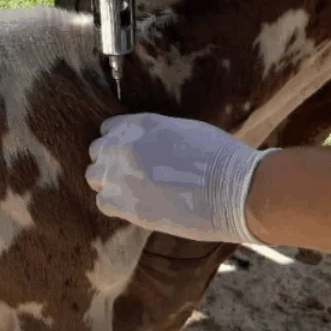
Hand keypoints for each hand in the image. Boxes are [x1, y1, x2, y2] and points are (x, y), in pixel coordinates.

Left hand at [84, 113, 277, 243]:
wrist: (235, 189)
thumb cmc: (220, 158)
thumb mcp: (185, 130)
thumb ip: (155, 135)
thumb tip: (146, 146)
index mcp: (141, 124)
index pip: (108, 129)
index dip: (117, 143)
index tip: (128, 154)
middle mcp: (124, 146)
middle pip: (97, 153)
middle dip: (111, 163)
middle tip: (131, 175)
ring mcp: (122, 175)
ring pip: (95, 178)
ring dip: (110, 183)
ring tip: (132, 192)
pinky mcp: (127, 205)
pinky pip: (103, 203)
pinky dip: (115, 205)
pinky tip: (135, 207)